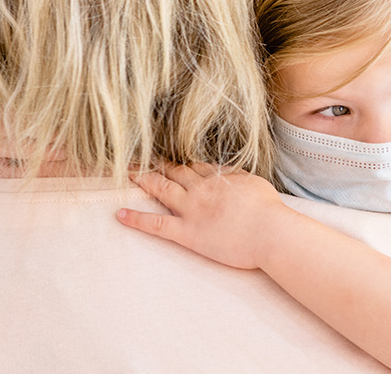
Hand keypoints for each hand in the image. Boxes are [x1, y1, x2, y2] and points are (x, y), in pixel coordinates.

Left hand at [117, 163, 293, 269]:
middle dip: (156, 164)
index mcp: (219, 178)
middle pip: (173, 171)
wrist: (270, 232)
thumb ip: (238, 178)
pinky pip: (156, 224)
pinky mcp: (187, 232)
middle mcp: (201, 188)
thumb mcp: (256, 184)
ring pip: (161, 189)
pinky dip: (137, 219)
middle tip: (139, 157)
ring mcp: (191, 209)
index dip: (180, 162)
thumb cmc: (270, 211)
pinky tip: (120, 215)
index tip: (169, 158)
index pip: (194, 166)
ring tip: (127, 173)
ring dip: (143, 179)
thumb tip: (230, 175)